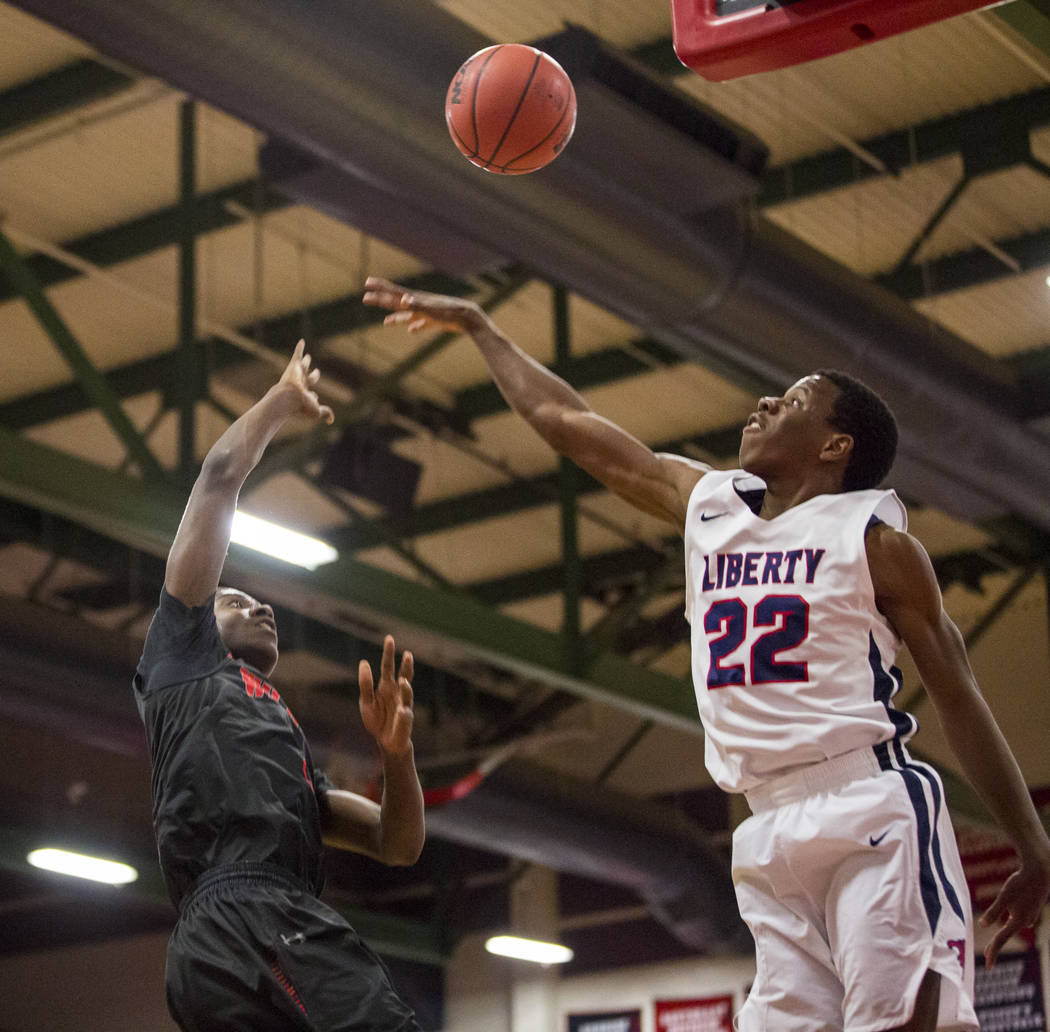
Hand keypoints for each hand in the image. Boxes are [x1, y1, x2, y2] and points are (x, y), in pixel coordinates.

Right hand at [278, 339, 333, 423]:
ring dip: (305, 362)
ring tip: (308, 357)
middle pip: (308, 379)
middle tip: (317, 372)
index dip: (313, 396)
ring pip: (302, 367)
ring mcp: (296, 375)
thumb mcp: (316, 412)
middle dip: (312, 376)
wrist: (288, 397)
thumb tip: (331, 420)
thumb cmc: (301, 406)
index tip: (315, 396)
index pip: (311, 395)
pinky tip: (302, 341)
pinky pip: (297, 354)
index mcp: (304, 396)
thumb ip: (325, 413)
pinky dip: (299, 348)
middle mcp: (300, 385)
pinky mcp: (293, 366)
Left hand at [358, 635, 413, 756]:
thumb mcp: (366, 702)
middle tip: (407, 654)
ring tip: (403, 681)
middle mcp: (398, 693)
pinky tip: (401, 712)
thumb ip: (365, 684)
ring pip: (407, 694)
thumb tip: (364, 662)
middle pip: (403, 675)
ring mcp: (404, 705)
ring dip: (406, 688)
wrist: (386, 742)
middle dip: (406, 665)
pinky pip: (405, 716)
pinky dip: (403, 715)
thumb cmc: (377, 720)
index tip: (389, 638)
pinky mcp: (406, 721)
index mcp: (387, 686)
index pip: (388, 666)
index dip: (388, 653)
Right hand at [363, 276, 485, 334]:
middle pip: (395, 302)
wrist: (468, 317)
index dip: (379, 288)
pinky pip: (421, 324)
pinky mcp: (434, 320)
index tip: (366, 283)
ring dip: (395, 318)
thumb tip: (403, 301)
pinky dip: (415, 327)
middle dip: (380, 301)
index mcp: (415, 299)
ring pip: (406, 315)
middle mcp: (418, 304)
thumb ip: (417, 305)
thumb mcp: (432, 310)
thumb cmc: (450, 312)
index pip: (393, 292)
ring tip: (385, 323)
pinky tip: (412, 331)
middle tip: (365, 298)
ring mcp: (426, 312)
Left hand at [980, 854, 1049, 966]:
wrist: (1041, 873)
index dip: (993, 951)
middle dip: (996, 946)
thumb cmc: (1021, 883)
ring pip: (1011, 925)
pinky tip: (1005, 920)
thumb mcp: (1004, 897)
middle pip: (1006, 935)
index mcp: (1018, 921)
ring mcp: (1029, 916)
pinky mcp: (1030, 910)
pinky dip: (1009, 921)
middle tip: (987, 958)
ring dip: (1002, 932)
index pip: (1002, 939)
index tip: (988, 965)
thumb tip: (982, 926)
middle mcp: (1025, 922)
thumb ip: (994, 912)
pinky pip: (1016, 918)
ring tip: (993, 942)